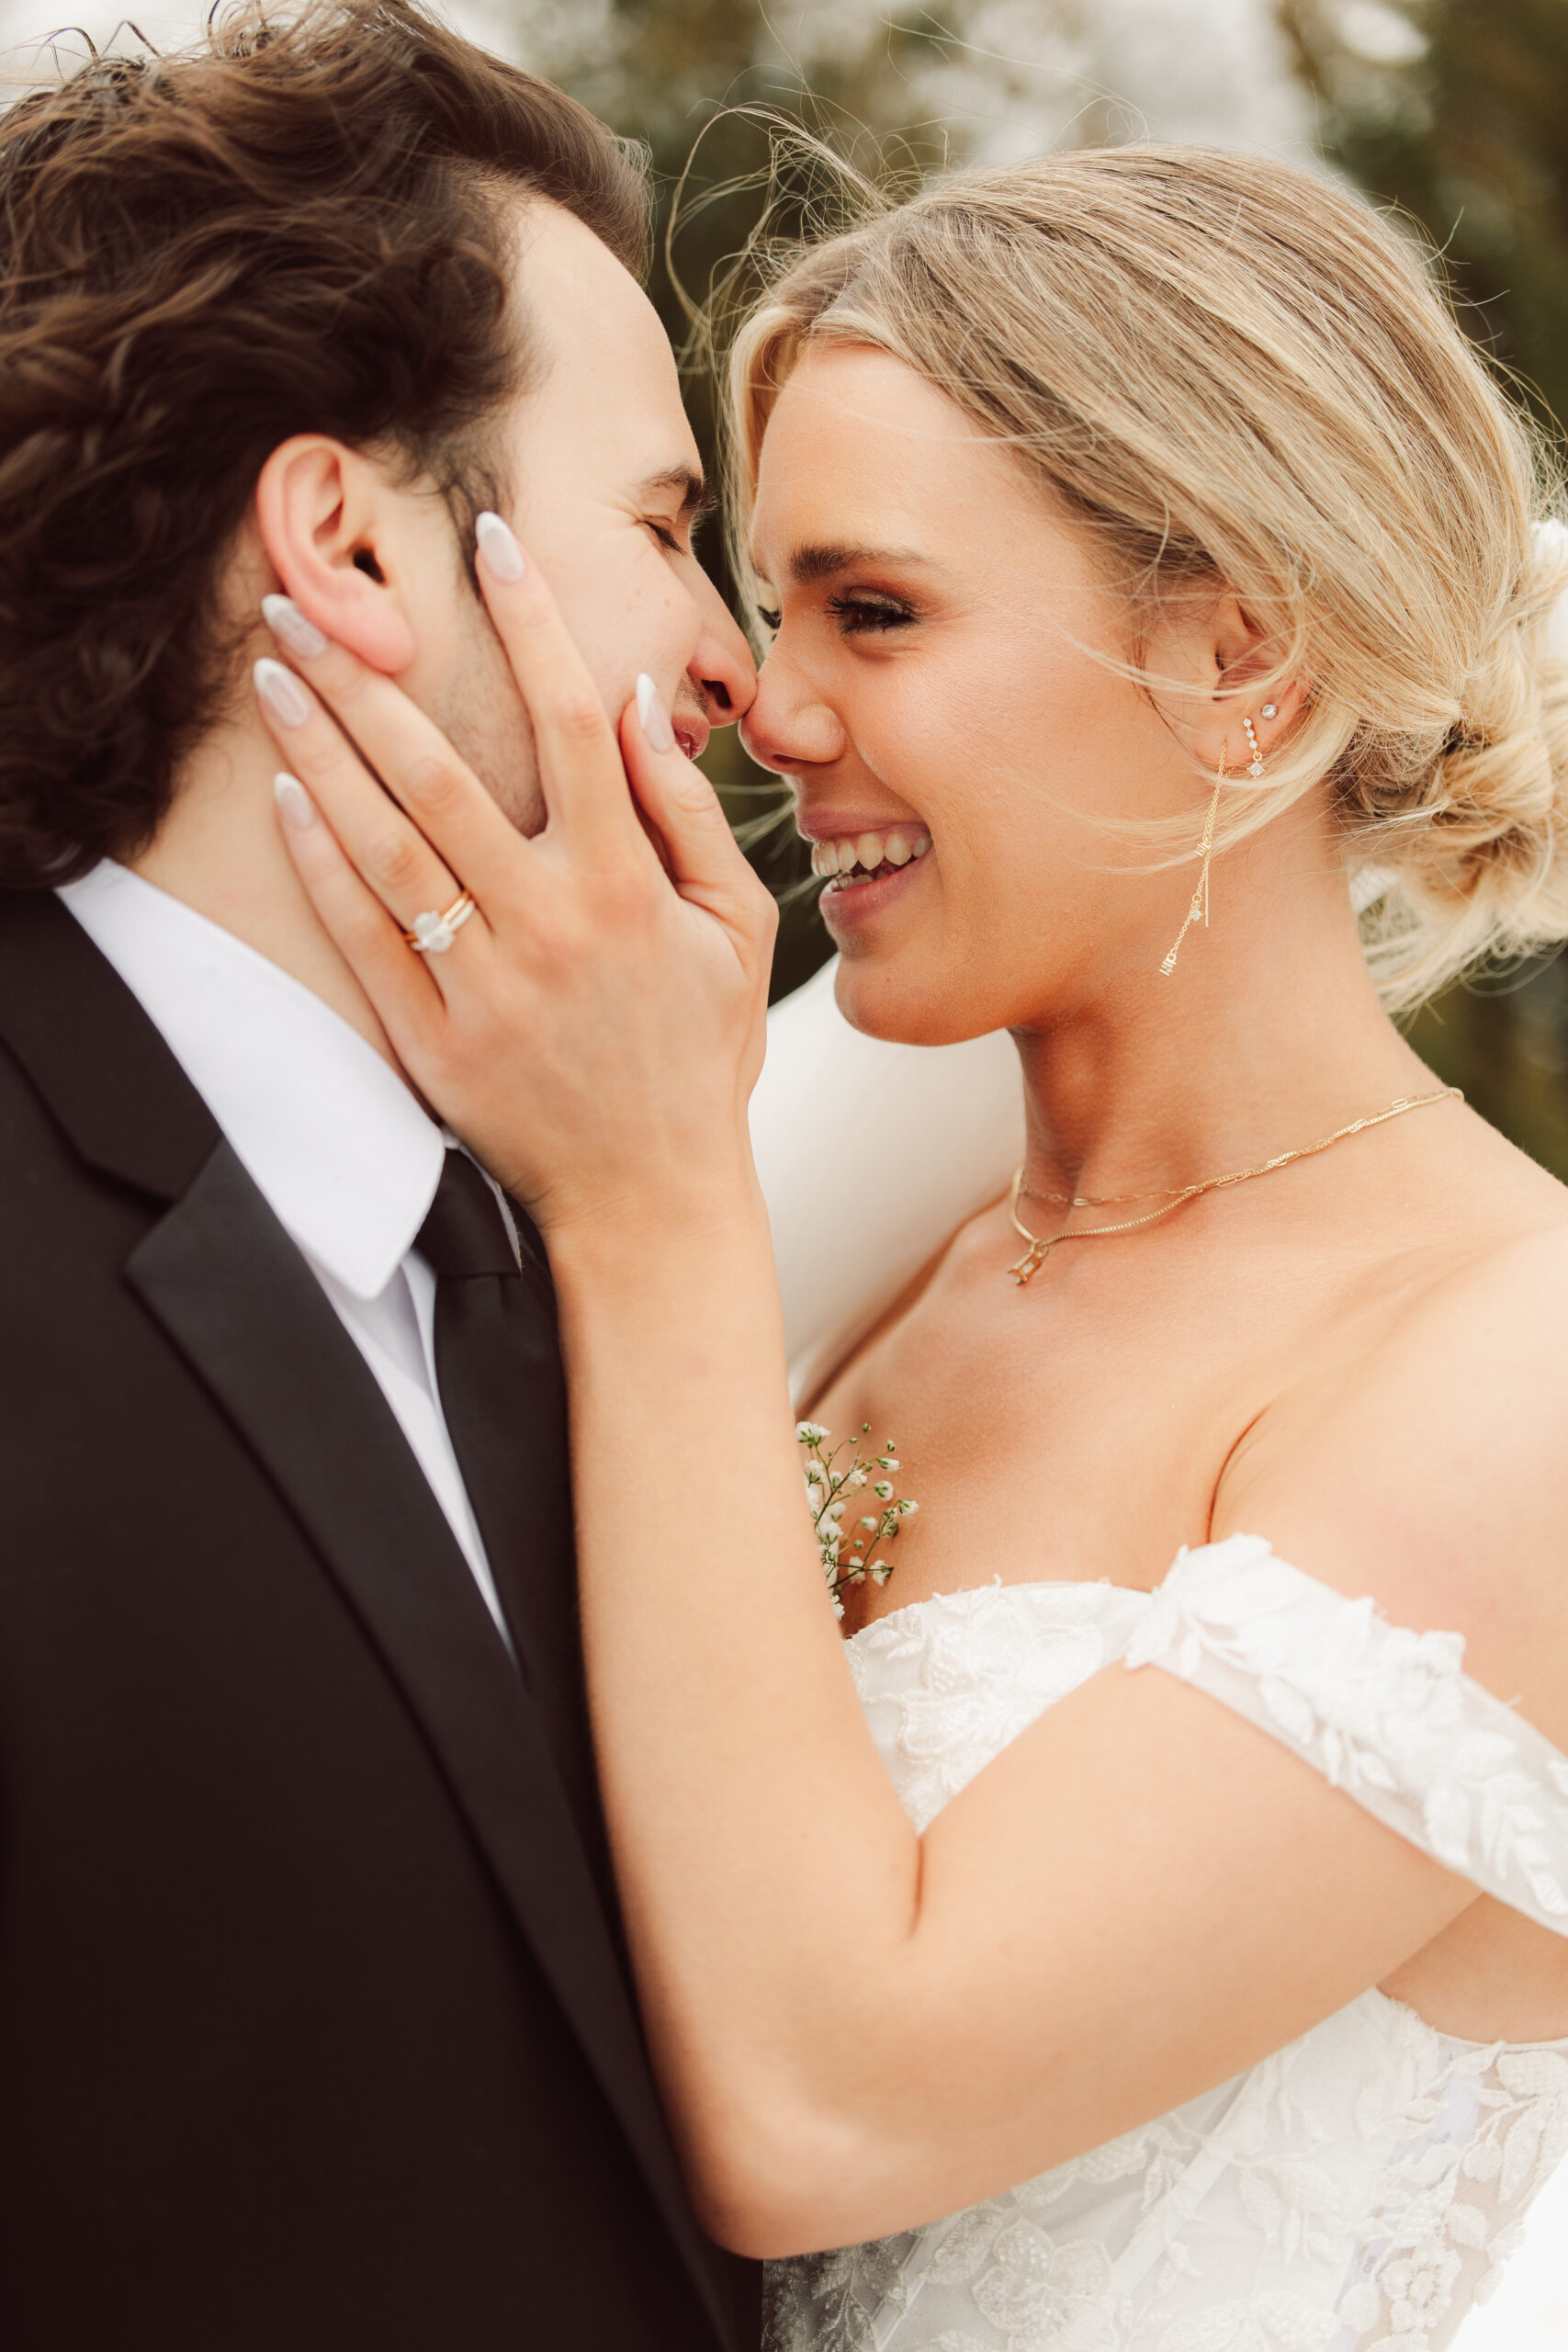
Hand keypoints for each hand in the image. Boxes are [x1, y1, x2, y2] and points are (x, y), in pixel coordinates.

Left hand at [256, 516, 777, 1236]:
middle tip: (305, 604)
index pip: (573, 724)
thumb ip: (691, 815)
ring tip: (274, 680)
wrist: (652, 1196)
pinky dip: (322, 864)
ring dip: (323, 753)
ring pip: (388, 845)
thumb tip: (640, 702)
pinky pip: (364, 938)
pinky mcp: (434, 1042)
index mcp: (629, 888)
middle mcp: (550, 926)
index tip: (491, 543)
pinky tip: (289, 800)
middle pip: (443, 772)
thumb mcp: (740, 933)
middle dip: (369, 677)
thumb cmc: (700, 1056)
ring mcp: (484, 986)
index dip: (532, 622)